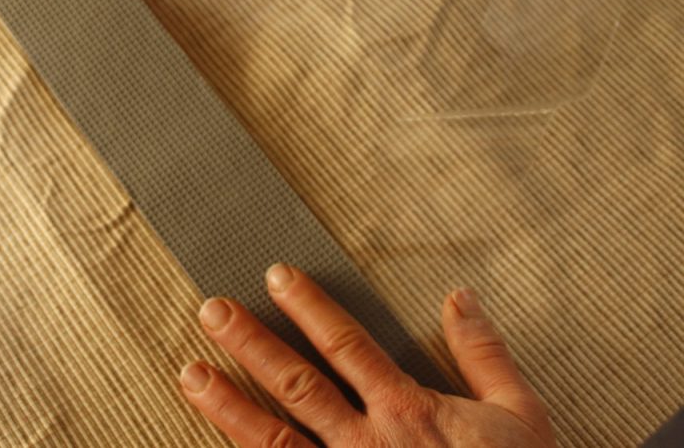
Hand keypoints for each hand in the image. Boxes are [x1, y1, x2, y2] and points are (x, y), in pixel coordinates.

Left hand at [179, 264, 556, 446]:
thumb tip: (460, 295)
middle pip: (297, 384)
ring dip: (229, 405)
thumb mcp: (518, 415)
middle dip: (251, 343)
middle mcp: (368, 443)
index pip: (346, 345)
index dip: (308, 306)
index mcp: (407, 409)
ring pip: (275, 440)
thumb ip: (484, 353)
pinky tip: (218, 444)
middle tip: (211, 310)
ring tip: (188, 374)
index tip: (276, 275)